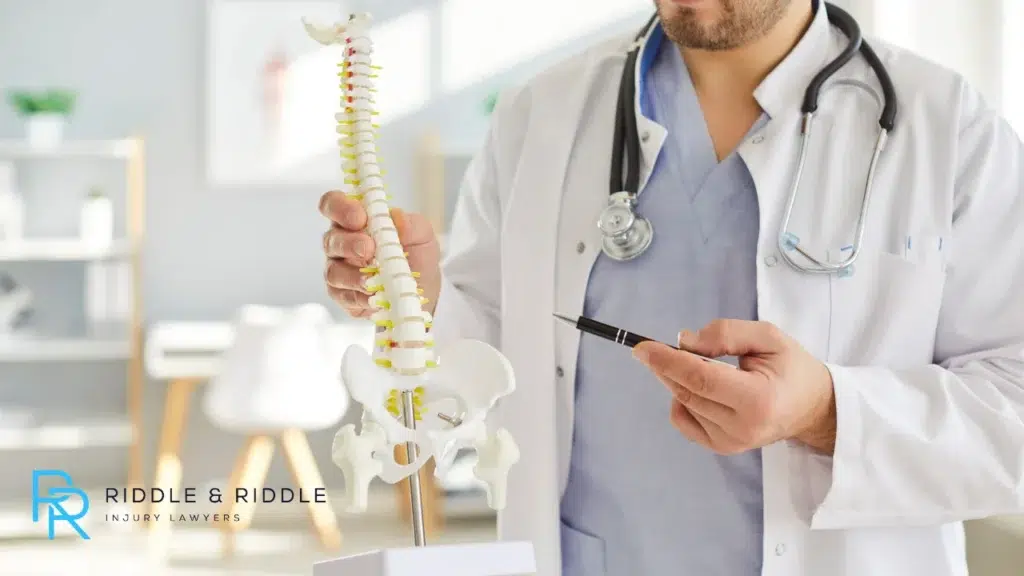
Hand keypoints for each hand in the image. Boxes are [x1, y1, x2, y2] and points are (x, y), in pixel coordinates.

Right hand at [319, 191, 441, 317]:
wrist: (424, 290)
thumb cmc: (417, 256)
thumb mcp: (423, 236)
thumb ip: (412, 224)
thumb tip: (397, 217)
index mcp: (354, 220)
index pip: (332, 204)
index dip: (340, 208)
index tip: (360, 218)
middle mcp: (341, 243)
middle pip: (330, 239)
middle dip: (348, 243)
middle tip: (369, 248)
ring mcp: (339, 270)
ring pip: (333, 271)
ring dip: (352, 275)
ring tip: (373, 279)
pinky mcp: (343, 296)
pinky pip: (343, 296)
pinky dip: (359, 297)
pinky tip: (375, 296)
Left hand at [632, 319, 836, 454]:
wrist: (812, 406)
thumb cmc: (792, 368)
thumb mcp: (768, 337)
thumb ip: (726, 334)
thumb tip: (683, 341)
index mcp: (758, 400)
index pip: (700, 379)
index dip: (667, 360)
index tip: (642, 347)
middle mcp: (742, 428)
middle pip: (687, 391)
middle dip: (665, 366)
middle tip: (659, 347)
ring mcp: (730, 443)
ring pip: (683, 404)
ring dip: (676, 379)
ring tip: (699, 366)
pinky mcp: (722, 448)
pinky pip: (684, 421)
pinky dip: (681, 400)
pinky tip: (700, 389)